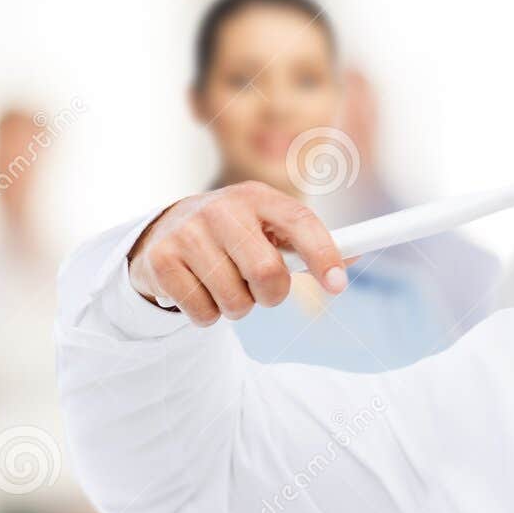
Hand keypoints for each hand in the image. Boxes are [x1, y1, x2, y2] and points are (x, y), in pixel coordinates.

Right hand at [127, 181, 347, 326]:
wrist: (165, 232)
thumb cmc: (235, 235)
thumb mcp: (270, 229)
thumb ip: (307, 244)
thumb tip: (353, 258)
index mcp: (257, 197)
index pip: (300, 222)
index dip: (324, 254)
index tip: (338, 285)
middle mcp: (221, 209)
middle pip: (267, 272)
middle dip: (272, 295)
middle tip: (263, 291)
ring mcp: (187, 231)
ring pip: (235, 300)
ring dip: (238, 308)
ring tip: (226, 286)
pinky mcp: (160, 258)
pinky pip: (202, 312)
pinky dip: (208, 315)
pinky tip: (199, 290)